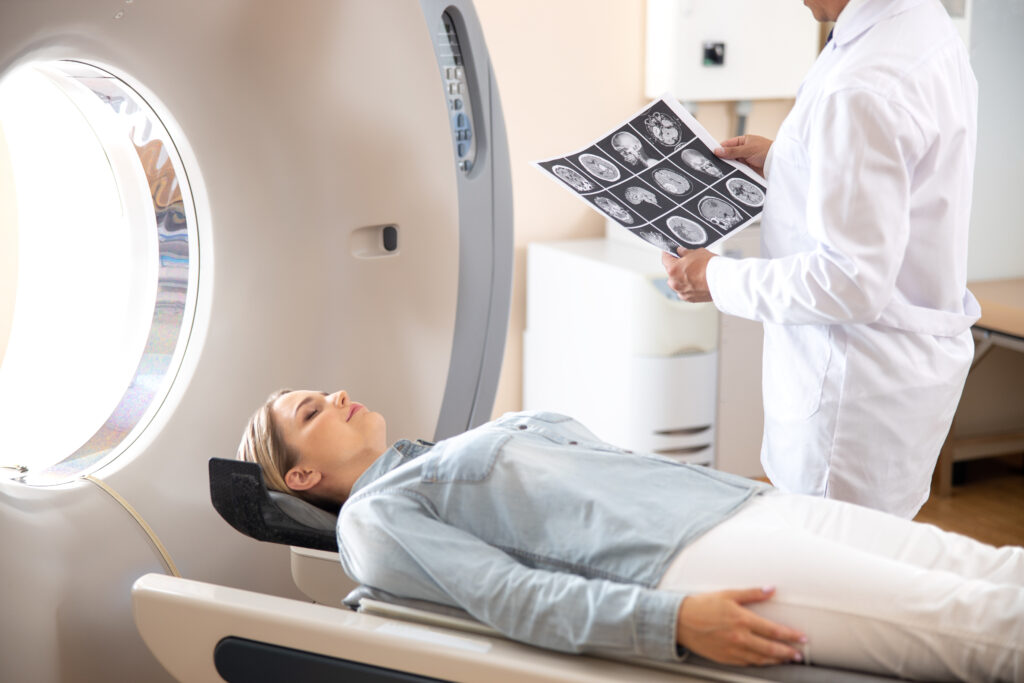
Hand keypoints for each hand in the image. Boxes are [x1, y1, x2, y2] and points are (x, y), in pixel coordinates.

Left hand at [661, 248, 714, 301]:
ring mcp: (682, 292)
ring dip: (683, 277)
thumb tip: (682, 252)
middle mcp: (675, 283)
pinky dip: (689, 286)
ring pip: (678, 282)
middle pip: (671, 272)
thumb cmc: (711, 267)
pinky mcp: (690, 299)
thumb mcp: (697, 252)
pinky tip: (699, 281)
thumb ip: (686, 252)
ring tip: (696, 272)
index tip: (671, 251)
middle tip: (688, 261)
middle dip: (677, 266)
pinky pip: (685, 290)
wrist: (723, 281)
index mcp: (673, 270)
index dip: (669, 253)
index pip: (665, 258)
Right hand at [676, 587, 805, 665]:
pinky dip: (761, 663)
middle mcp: (740, 638)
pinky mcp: (726, 658)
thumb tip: (771, 589)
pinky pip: (748, 663)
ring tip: (787, 659)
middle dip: (789, 652)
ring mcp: (733, 650)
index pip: (774, 630)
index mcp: (742, 620)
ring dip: (777, 660)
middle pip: (772, 649)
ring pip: (762, 659)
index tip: (802, 638)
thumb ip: (752, 593)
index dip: (791, 635)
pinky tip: (766, 660)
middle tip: (800, 654)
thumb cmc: (702, 605)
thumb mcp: (728, 594)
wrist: (679, 621)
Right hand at [714, 135, 772, 176]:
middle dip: (722, 159)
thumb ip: (731, 151)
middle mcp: (744, 150)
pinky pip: (737, 171)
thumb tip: (717, 151)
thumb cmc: (767, 151)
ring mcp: (746, 160)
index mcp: (744, 141)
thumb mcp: (747, 149)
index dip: (719, 148)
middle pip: (729, 155)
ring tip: (718, 170)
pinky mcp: (748, 170)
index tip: (711, 153)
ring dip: (727, 167)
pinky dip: (733, 173)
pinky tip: (727, 175)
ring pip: (732, 164)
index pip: (728, 144)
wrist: (778, 163)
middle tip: (712, 163)